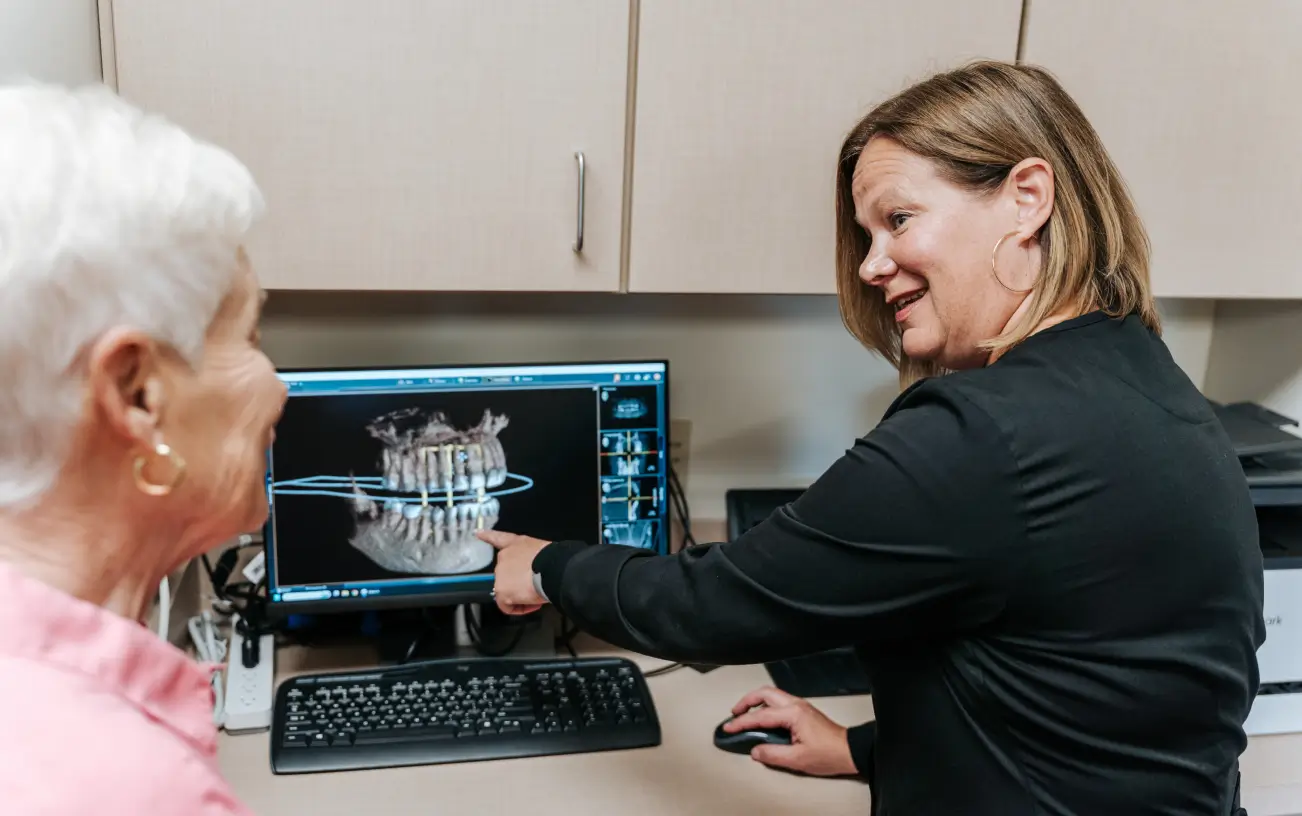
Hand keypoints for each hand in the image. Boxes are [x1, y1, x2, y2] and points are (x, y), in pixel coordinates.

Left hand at [477, 530, 550, 615]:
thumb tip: (536, 574)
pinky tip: (531, 604)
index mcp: (516, 544)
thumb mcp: (543, 554)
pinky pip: (507, 606)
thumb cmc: (554, 560)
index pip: (499, 538)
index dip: (488, 535)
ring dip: (521, 596)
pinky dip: (519, 608)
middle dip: (519, 583)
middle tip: (535, 586)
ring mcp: (500, 573)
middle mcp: (504, 556)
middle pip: (507, 575)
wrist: (552, 568)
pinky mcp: (500, 590)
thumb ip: (533, 561)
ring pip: (507, 591)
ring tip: (536, 593)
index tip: (478, 533)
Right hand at [725, 686, 856, 776]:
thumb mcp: (797, 759)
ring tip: (744, 714)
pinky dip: (766, 706)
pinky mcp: (803, 712)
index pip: (760, 715)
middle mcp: (796, 705)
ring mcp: (801, 706)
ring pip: (772, 695)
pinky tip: (762, 718)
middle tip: (734, 713)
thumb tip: (755, 750)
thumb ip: (773, 754)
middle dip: (746, 701)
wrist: (850, 751)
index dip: (741, 722)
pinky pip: (779, 702)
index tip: (729, 727)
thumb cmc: (829, 753)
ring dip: (756, 702)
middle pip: (764, 693)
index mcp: (793, 714)